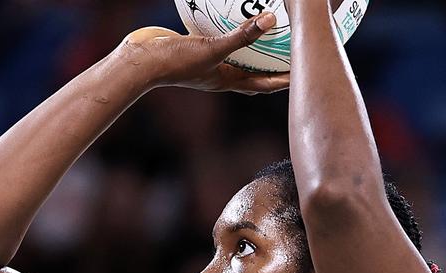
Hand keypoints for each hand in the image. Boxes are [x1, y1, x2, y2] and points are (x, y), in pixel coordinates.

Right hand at [120, 12, 288, 94]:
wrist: (141, 62)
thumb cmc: (176, 62)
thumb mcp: (212, 48)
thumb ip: (241, 35)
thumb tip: (270, 20)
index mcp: (227, 82)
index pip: (263, 85)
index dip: (284, 81)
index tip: (305, 74)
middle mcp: (220, 76)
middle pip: (254, 74)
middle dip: (273, 68)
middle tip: (291, 54)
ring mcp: (207, 64)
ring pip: (237, 58)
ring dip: (252, 50)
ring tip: (268, 34)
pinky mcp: (195, 50)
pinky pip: (219, 41)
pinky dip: (230, 33)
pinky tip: (233, 16)